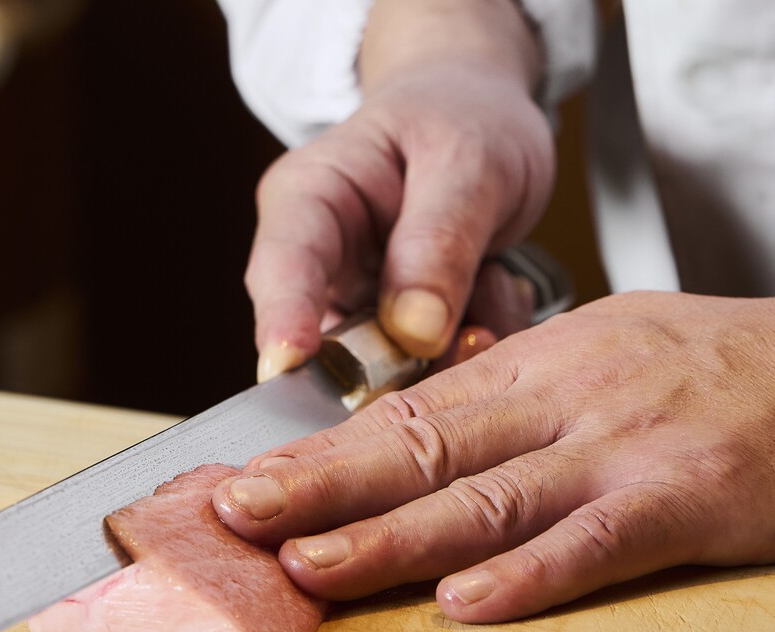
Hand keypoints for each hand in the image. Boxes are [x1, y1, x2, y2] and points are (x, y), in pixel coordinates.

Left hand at [214, 293, 774, 621]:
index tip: (248, 478)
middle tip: (237, 516)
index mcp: (534, 366)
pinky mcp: (683, 496)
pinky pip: (595, 541)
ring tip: (310, 568)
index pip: (404, 413)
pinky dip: (528, 576)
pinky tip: (462, 606)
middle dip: (319, 487)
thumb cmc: (708, 364)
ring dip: (389, 537)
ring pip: (485, 498)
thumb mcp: (598, 348)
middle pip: (420, 449)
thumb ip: (510, 391)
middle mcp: (563, 400)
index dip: (319, 450)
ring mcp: (620, 447)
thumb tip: (420, 421)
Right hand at [248, 2, 553, 379]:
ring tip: (493, 285)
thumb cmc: (463, 118)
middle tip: (471, 336)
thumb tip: (415, 330)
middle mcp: (316, 263)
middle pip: (328, 341)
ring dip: (448, 350)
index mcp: (307, 198)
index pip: (283, 265)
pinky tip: (491, 294)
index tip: (290, 362)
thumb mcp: (469, 160)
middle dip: (398, 358)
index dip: (284, 318)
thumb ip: (441, 241)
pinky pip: (425, 369)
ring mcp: (353, 304)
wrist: (480, 119)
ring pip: (383, 368)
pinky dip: (469, 346)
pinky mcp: (389, 334)